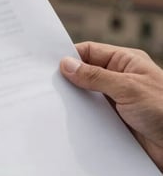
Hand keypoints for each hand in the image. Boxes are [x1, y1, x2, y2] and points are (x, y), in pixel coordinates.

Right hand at [60, 42, 162, 171]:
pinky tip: (69, 124)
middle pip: (85, 74)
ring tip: (53, 105)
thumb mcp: (128, 88)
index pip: (90, 52)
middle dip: (68, 80)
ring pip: (86, 97)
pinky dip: (81, 120)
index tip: (48, 64)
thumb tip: (67, 64)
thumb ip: (96, 76)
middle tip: (46, 86)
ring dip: (74, 103)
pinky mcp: (114, 122)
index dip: (70, 56)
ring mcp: (116, 102)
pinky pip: (91, 117)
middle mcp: (119, 80)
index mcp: (126, 62)